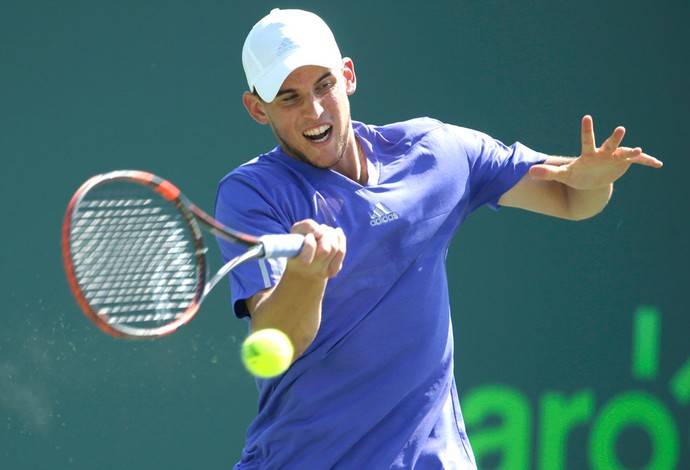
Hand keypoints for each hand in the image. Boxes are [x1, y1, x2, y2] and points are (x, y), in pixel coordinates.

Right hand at [287, 219, 345, 279]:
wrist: (300, 269)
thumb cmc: (297, 245)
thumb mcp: (295, 232)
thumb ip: (307, 226)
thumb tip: (322, 232)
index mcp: (298, 263)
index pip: (310, 247)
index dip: (311, 238)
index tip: (309, 236)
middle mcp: (312, 270)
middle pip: (325, 249)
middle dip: (324, 235)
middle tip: (319, 232)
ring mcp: (323, 272)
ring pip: (335, 248)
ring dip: (332, 235)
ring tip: (325, 231)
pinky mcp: (333, 270)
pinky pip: (341, 252)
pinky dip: (340, 238)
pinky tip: (336, 233)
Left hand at [529, 115, 662, 189]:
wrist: (592, 180)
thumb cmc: (577, 175)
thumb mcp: (563, 175)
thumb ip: (548, 173)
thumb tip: (529, 172)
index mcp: (588, 154)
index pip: (586, 140)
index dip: (586, 129)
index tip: (586, 117)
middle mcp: (604, 153)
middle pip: (609, 144)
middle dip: (615, 138)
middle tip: (621, 129)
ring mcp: (615, 158)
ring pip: (625, 152)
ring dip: (632, 152)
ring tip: (638, 150)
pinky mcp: (625, 164)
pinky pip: (638, 162)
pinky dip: (648, 162)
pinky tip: (659, 164)